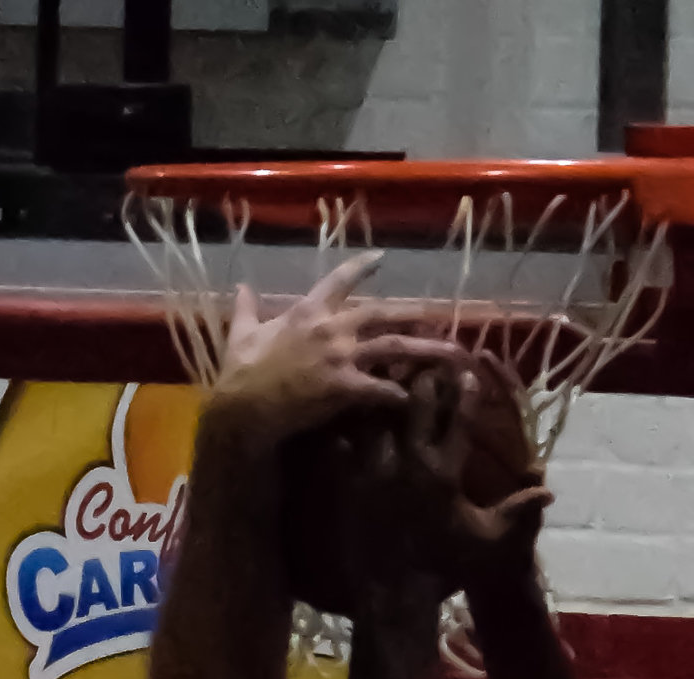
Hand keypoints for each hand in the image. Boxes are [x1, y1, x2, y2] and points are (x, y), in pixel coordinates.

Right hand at [210, 256, 453, 446]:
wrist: (245, 406)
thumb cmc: (242, 371)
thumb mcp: (244, 333)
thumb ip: (247, 307)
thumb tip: (241, 286)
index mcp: (309, 310)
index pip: (340, 280)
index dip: (362, 267)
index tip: (382, 258)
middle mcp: (332, 327)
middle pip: (382, 313)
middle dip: (412, 313)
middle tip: (437, 314)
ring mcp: (342, 357)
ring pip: (394, 347)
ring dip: (425, 349)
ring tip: (452, 354)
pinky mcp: (346, 388)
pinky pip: (382, 389)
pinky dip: (400, 393)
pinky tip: (414, 397)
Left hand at [337, 360, 551, 614]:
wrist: (394, 597)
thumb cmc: (445, 569)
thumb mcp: (490, 544)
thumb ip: (518, 515)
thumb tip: (548, 491)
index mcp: (444, 472)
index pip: (458, 418)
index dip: (465, 391)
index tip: (468, 371)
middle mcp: (408, 463)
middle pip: (414, 402)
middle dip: (421, 379)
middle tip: (424, 362)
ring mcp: (373, 471)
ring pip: (375, 413)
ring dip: (382, 394)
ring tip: (384, 374)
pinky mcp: (348, 484)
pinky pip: (340, 442)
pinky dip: (345, 424)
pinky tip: (348, 411)